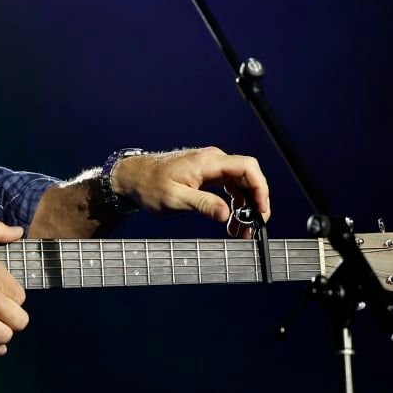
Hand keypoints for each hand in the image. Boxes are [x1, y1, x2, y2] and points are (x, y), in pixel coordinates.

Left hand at [110, 147, 269, 237]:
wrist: (132, 177)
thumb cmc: (149, 186)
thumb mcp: (174, 199)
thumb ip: (202, 204)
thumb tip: (226, 214)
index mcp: (207, 162)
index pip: (247, 167)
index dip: (260, 188)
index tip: (261, 210)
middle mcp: (212, 160)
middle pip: (247, 177)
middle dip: (255, 203)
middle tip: (254, 227)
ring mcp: (210, 167)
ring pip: (239, 185)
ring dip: (244, 207)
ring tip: (240, 231)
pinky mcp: (206, 174)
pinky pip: (228, 187)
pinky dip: (232, 204)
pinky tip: (229, 222)